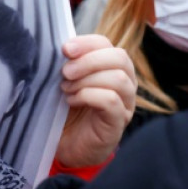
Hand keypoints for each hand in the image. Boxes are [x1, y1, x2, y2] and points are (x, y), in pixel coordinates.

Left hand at [57, 34, 135, 167]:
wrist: (66, 145)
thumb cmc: (68, 111)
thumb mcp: (66, 82)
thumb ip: (69, 64)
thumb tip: (62, 47)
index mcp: (111, 67)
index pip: (107, 44)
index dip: (86, 43)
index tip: (65, 49)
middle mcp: (124, 83)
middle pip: (119, 57)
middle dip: (88, 61)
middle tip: (65, 72)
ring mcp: (125, 104)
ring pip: (119, 79)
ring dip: (87, 80)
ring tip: (66, 89)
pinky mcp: (118, 122)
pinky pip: (111, 101)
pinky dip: (88, 96)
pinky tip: (72, 101)